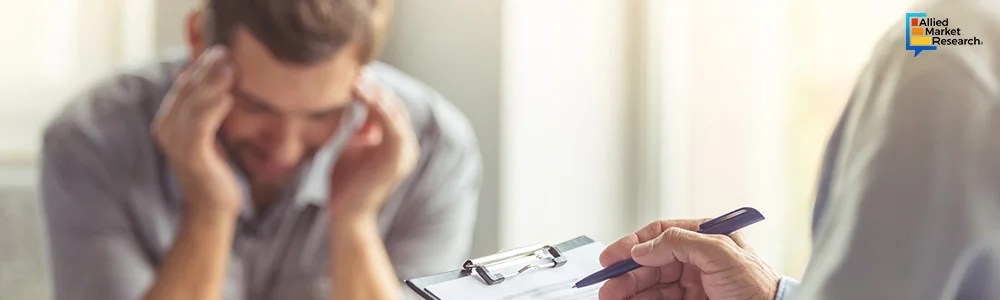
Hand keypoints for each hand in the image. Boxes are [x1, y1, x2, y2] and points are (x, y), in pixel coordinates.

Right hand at [152, 46, 240, 215]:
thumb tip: (219, 81)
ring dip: (212, 83)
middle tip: (227, 51)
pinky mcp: (190, 155)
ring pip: (193, 104)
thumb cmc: (215, 167)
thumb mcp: (210, 132)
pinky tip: (229, 98)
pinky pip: (200, 126)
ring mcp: (175, 142)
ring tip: (231, 67)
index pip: (184, 85)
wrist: (212, 206)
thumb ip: (208, 109)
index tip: (221, 49)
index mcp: (169, 120)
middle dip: (207, 69)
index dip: (201, 65)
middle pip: (186, 90)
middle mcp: (166, 128)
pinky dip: (213, 110)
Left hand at [327, 79, 419, 219]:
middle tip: (355, 72)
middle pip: (394, 107)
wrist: (347, 214)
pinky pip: (393, 127)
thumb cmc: (346, 182)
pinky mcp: (398, 160)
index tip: (354, 74)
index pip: (388, 108)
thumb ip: (360, 128)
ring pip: (395, 113)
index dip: (373, 90)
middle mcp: (406, 146)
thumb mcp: (352, 147)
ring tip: (358, 80)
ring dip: (377, 94)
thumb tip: (361, 104)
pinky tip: (365, 96)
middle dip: (375, 88)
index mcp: (396, 143)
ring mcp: (405, 153)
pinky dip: (380, 109)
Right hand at [598, 219, 780, 299]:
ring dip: (629, 290)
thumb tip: (645, 247)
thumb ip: (680, 242)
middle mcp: (696, 259)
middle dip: (626, 274)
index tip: (612, 257)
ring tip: (612, 298)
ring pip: (651, 284)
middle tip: (608, 287)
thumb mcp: (721, 253)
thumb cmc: (759, 286)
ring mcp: (693, 284)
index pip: (660, 234)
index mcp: (704, 238)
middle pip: (650, 263)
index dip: (632, 244)